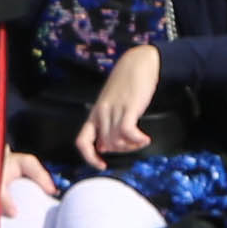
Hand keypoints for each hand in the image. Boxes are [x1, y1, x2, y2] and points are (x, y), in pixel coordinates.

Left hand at [80, 45, 162, 160]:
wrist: (139, 62)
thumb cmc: (127, 84)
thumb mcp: (112, 105)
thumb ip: (107, 125)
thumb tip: (104, 147)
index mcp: (95, 113)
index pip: (82, 141)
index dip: (89, 157)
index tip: (102, 165)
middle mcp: (101, 113)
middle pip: (105, 145)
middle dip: (121, 151)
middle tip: (133, 145)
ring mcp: (114, 109)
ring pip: (116, 140)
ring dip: (131, 146)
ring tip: (141, 140)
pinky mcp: (128, 107)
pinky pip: (127, 132)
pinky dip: (137, 140)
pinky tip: (145, 139)